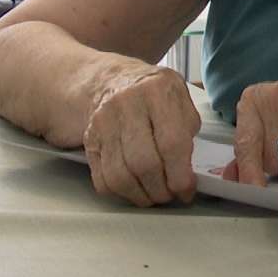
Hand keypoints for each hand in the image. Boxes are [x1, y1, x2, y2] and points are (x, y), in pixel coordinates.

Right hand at [82, 65, 200, 206]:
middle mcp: (126, 104)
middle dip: (161, 189)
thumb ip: (188, 129)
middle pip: (143, 163)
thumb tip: (187, 170)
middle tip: (172, 194)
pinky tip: (136, 189)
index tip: (187, 189)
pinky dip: (122, 193)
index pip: (171, 143)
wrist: (113, 81)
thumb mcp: (181, 97)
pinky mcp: (89, 140)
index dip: (181, 175)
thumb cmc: (154, 94)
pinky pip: (102, 179)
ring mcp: (103, 122)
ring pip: (120, 176)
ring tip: (156, 195)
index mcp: (157, 90)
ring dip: (142, 195)